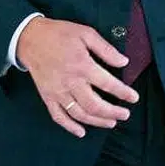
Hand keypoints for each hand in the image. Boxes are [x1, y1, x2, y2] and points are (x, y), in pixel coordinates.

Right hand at [16, 16, 138, 137]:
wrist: (30, 38)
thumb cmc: (60, 34)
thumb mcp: (86, 33)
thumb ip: (105, 49)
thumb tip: (124, 62)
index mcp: (82, 65)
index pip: (108, 84)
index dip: (123, 93)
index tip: (134, 98)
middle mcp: (71, 82)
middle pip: (95, 105)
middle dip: (113, 112)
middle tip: (125, 114)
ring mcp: (58, 92)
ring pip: (79, 114)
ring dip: (97, 121)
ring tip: (111, 123)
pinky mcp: (47, 97)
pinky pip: (58, 116)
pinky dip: (70, 127)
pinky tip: (81, 132)